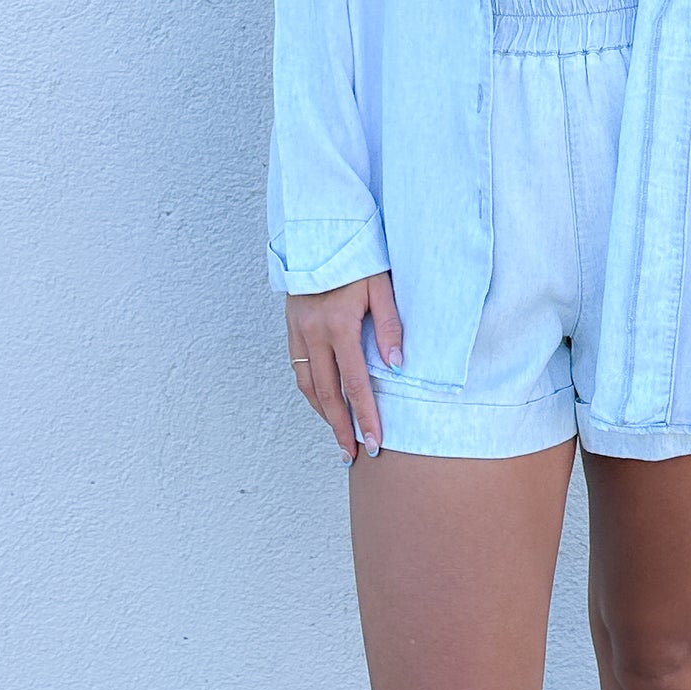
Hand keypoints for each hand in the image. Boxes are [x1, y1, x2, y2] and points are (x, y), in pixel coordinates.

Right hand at [285, 270, 403, 461]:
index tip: (374, 442)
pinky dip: (311, 392)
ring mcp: (298, 332)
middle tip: (352, 455)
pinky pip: (299, 369)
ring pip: (308, 385)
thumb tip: (397, 367)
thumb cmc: (358, 259)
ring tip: (339, 436)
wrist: (320, 234)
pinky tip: (323, 403)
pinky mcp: (292, 328)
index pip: (355, 384)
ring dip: (323, 414)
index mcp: (338, 326)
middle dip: (340, 428)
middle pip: (326, 394)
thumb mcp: (381, 287)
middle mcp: (314, 334)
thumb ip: (390, 327)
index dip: (365, 417)